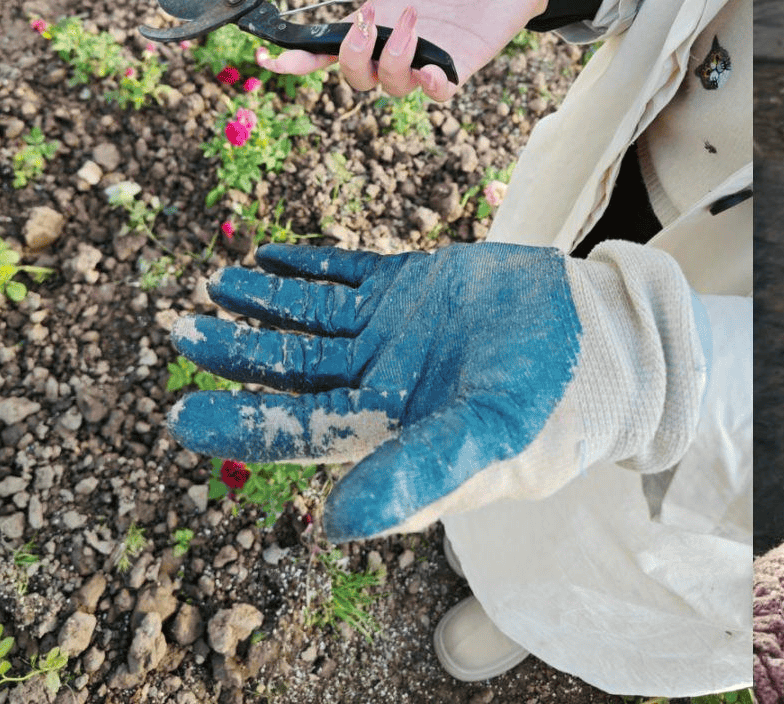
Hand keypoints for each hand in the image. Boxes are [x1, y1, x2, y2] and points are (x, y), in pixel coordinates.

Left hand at [165, 242, 698, 541]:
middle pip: (291, 369)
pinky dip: (308, 267)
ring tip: (215, 285)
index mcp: (388, 429)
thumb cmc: (554, 404)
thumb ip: (415, 476)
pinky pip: (347, 276)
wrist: (604, 339)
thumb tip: (333, 526)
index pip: (298, 426)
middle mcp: (379, 384)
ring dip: (263, 305)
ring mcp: (393, 334)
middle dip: (235, 352)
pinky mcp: (413, 289)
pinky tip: (270, 256)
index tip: (179, 413)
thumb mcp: (486, 439)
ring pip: (310, 319)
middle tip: (180, 332)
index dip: (240, 421)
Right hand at [258, 0, 549, 100]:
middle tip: (366, 20)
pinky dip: (429, 86)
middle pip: (354, 76)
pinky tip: (430, 70)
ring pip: (391, 86)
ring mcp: (427, 56)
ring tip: (412, 20)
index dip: (296, 58)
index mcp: (374, 16)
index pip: (326, 47)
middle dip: (350, 57)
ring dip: (392, 59)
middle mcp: (395, 43)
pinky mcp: (460, 63)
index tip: (269, 55)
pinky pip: (438, 92)